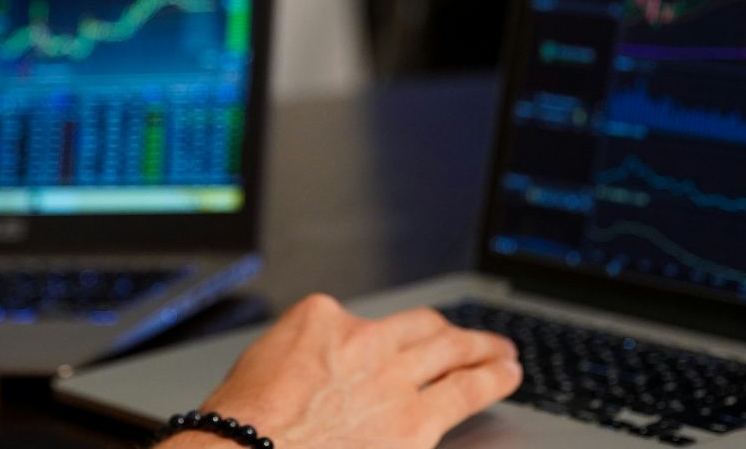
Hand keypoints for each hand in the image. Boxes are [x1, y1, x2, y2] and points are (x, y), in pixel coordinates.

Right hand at [166, 294, 522, 448]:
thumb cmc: (240, 426)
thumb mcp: (262, 366)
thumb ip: (302, 361)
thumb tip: (318, 377)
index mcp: (319, 319)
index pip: (363, 321)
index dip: (381, 337)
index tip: (393, 345)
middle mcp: (362, 340)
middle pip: (421, 328)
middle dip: (450, 332)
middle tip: (473, 337)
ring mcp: (391, 378)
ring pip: (452, 352)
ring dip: (483, 349)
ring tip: (503, 353)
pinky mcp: (413, 422)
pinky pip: (463, 393)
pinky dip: (491, 381)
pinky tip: (505, 377)